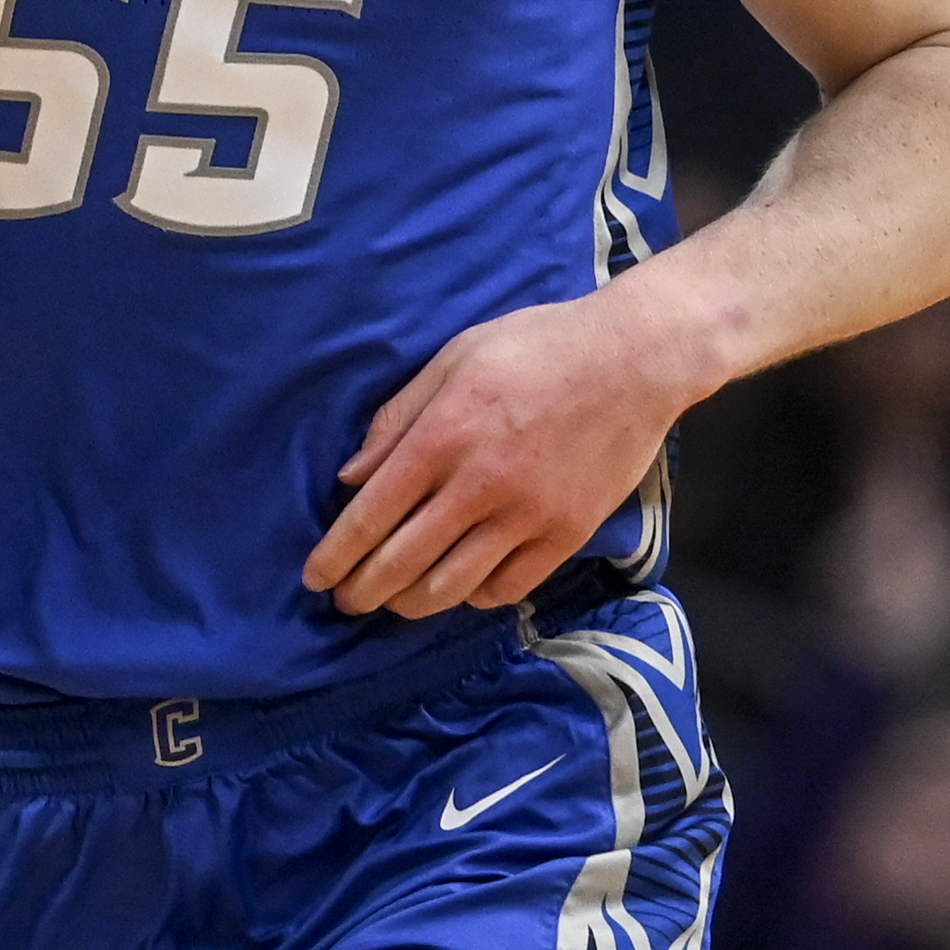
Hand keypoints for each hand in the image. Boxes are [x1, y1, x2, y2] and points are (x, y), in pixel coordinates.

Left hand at [302, 293, 699, 618]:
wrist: (635, 358)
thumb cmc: (539, 345)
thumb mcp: (456, 357)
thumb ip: (398, 417)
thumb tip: (351, 477)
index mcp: (444, 434)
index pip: (370, 515)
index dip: (335, 555)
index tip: (315, 577)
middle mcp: (479, 484)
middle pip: (402, 563)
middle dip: (362, 591)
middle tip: (345, 601)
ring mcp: (526, 515)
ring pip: (451, 587)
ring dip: (411, 604)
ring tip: (395, 602)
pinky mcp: (566, 534)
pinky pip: (508, 588)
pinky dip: (475, 596)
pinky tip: (462, 586)